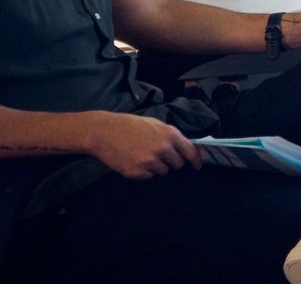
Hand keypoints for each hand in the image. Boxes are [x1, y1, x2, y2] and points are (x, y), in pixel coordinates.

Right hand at [86, 112, 200, 178]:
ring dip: (156, 166)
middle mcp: (162, 148)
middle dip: (171, 161)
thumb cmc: (130, 126)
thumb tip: (185, 148)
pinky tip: (133, 160)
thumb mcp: (155, 124)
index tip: (197, 165)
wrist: (104, 132)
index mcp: (169, 134)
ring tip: (142, 155)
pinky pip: (148, 176)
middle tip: (158, 155)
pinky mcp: (136, 172)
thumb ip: (171, 136)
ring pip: (162, 171)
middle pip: (177, 164)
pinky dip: (143, 172)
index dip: (195, 160)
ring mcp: (149, 161)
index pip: (190, 151)